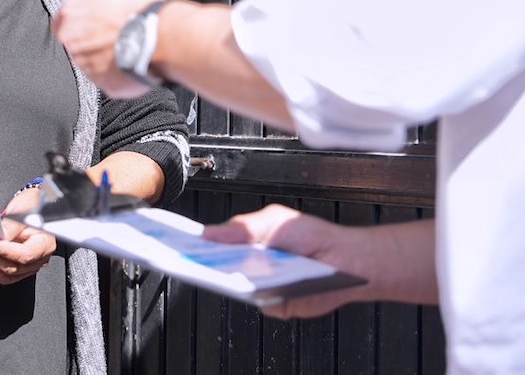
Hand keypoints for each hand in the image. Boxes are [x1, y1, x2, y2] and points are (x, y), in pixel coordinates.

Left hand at [0, 201, 57, 283]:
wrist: (34, 208)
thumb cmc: (33, 207)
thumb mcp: (23, 211)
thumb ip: (10, 226)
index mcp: (45, 243)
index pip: (26, 254)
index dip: (6, 251)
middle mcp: (40, 259)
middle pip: (14, 268)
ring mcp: (29, 266)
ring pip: (6, 275)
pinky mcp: (19, 268)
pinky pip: (3, 275)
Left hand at [51, 0, 166, 98]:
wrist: (159, 37)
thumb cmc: (139, 8)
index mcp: (71, 14)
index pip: (61, 20)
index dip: (79, 20)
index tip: (95, 20)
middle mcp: (73, 43)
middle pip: (76, 42)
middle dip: (92, 39)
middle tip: (115, 32)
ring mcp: (88, 66)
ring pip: (92, 61)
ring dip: (106, 54)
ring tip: (128, 45)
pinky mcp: (104, 84)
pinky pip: (108, 78)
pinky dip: (118, 70)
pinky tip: (132, 58)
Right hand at [202, 204, 368, 319]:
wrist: (345, 259)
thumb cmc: (311, 236)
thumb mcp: (273, 220)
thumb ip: (242, 227)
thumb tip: (210, 233)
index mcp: (248, 245)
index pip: (215, 247)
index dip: (197, 246)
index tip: (180, 244)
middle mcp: (252, 268)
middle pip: (221, 270)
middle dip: (205, 264)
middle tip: (192, 258)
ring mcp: (262, 287)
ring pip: (237, 288)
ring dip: (229, 279)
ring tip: (220, 267)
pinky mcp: (276, 305)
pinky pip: (259, 302)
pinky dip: (257, 293)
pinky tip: (257, 281)